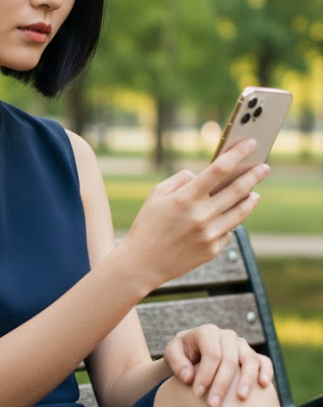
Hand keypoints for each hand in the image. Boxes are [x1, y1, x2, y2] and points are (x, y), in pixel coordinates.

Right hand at [122, 138, 270, 287]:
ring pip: (240, 212)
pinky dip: (229, 221)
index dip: (237, 154)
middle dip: (254, 175)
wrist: (143, 262)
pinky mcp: (213, 250)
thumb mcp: (156, 194)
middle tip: (265, 167)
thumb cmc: (148, 224)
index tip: (249, 144)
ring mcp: (209, 235)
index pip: (219, 170)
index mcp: (185, 198)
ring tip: (255, 192)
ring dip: (251, 199)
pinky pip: (229, 230)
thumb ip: (181, 180)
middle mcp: (201, 216)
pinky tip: (226, 218)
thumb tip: (203, 175)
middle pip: (237, 190)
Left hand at [163, 324, 273, 406]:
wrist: (193, 353)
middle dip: (221, 384)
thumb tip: (189, 377)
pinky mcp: (252, 355)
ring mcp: (241, 345)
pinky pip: (264, 361)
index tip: (197, 394)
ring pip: (249, 359)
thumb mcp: (172, 354)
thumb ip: (176, 362)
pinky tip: (263, 384)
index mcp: (207, 332)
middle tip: (213, 405)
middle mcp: (226, 336)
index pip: (212, 354)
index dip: (206, 375)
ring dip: (246, 380)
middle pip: (230, 359)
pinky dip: (266, 371)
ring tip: (240, 398)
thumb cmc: (182, 354)